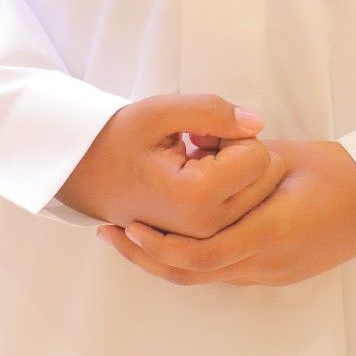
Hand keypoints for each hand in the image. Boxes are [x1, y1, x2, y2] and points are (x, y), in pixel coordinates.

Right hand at [54, 93, 285, 233]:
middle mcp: (207, 228)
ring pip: (262, 193)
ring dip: (237, 173)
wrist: (88, 177)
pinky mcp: (208, 243)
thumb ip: (213, 112)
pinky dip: (233, 190)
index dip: (233, 134)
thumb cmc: (121, 140)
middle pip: (267, 176)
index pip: (258, 154)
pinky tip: (198, 182)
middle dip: (240, 154)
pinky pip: (248, 209)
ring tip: (195, 165)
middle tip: (198, 148)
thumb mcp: (161, 112)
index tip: (199, 135)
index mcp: (197, 198)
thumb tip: (258, 123)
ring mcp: (209, 241)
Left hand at [97, 137, 355, 284]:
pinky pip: (224, 270)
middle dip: (145, 257)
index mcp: (268, 233)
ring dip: (165, 259)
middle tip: (109, 234)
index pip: (198, 255)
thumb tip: (197, 149)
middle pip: (191, 274)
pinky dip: (193, 257)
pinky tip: (175, 237)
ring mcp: (272, 273)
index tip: (124, 225)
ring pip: (204, 277)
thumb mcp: (283, 156)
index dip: (155, 245)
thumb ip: (238, 159)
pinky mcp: (277, 272)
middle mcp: (265, 263)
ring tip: (132, 235)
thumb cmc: (340, 172)